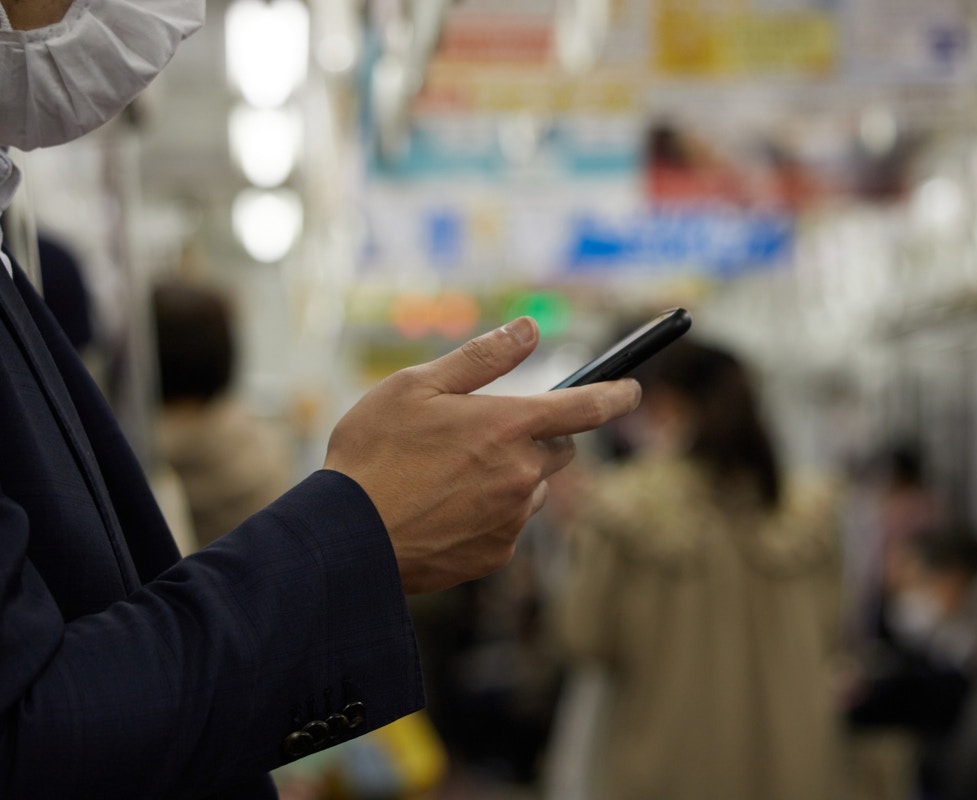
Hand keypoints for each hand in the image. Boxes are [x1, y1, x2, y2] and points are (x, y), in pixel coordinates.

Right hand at [324, 317, 640, 593]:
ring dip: (511, 478)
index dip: (615, 395)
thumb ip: (481, 358)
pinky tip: (443, 508)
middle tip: (485, 433)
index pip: (585, 407)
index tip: (630, 389)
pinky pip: (507, 526)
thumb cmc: (374, 451)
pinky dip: (489, 513)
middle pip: (558, 451)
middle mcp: (522, 476)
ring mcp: (510, 520)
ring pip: (531, 490)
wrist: (346, 536)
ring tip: (450, 475)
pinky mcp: (495, 555)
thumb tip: (529, 328)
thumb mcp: (417, 385)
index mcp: (508, 426)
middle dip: (536, 439)